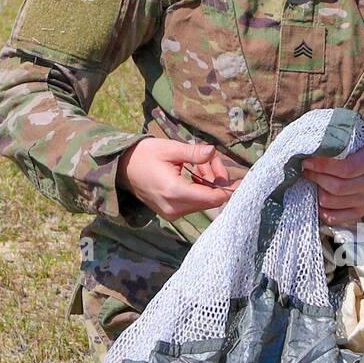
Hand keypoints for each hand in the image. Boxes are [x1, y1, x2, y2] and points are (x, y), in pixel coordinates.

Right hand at [116, 138, 241, 220]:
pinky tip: (194, 173)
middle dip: (217, 180)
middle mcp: (174, 208)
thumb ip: (193, 153)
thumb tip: (213, 151)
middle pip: (210, 200)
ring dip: (208, 183)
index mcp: (174, 191)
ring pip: (203, 202)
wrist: (121, 168)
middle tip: (212, 159)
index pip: (212, 198)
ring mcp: (172, 213)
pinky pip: (193, 203)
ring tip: (200, 163)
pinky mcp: (170, 212)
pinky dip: (199, 189)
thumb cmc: (144, 155)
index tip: (242, 179)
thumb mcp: (170, 149)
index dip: (229, 189)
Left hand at [301, 140, 363, 225]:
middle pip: (338, 187)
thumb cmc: (350, 149)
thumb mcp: (345, 141)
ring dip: (316, 192)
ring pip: (333, 202)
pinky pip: (334, 217)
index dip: (323, 166)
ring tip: (311, 181)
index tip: (307, 161)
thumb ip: (331, 145)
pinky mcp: (360, 212)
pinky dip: (320, 209)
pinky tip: (316, 197)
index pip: (346, 168)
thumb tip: (307, 152)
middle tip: (306, 170)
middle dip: (317, 178)